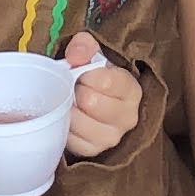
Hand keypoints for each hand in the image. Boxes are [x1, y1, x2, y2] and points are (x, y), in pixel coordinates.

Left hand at [61, 32, 142, 153]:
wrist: (90, 100)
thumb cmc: (93, 76)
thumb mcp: (92, 53)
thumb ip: (85, 45)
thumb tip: (76, 56)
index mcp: (132, 91)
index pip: (108, 81)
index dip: (87, 73)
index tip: (81, 72)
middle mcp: (127, 117)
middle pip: (91, 102)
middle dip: (76, 90)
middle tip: (73, 87)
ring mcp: (111, 137)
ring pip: (78, 121)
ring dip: (68, 108)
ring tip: (69, 100)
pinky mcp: (92, 150)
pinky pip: (69, 138)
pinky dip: (63, 125)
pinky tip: (66, 115)